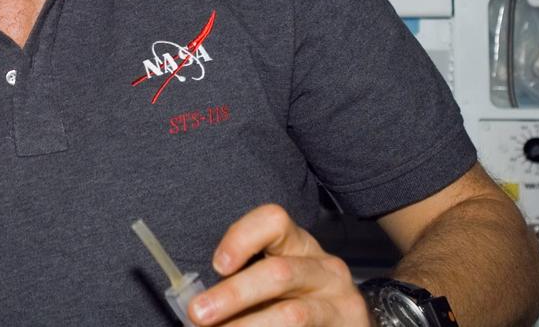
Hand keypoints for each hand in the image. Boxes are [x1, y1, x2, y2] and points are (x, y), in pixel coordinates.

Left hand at [187, 204, 370, 326]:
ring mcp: (341, 301)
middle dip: (233, 294)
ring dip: (247, 326)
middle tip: (198, 313)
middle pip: (278, 273)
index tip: (217, 265)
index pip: (274, 221)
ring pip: (291, 314)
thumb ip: (242, 280)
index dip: (242, 238)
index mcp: (299, 245)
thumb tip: (192, 299)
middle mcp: (325, 268)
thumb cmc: (297, 298)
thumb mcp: (275, 281)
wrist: (346, 325)